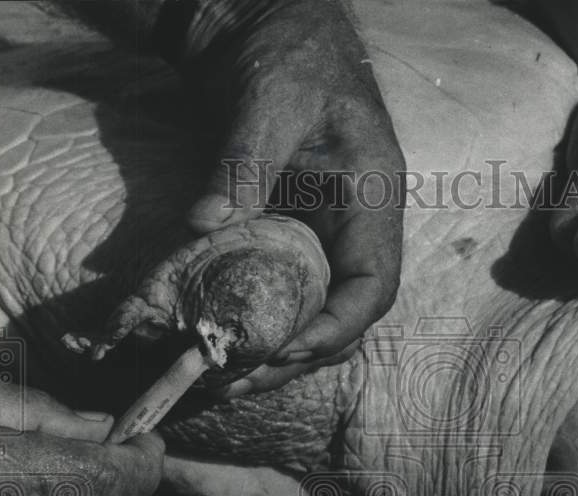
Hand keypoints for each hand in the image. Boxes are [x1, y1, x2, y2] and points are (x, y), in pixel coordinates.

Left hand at [175, 0, 402, 396]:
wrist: (266, 25)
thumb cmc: (290, 52)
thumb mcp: (270, 101)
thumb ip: (244, 162)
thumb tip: (204, 226)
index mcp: (371, 201)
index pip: (373, 286)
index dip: (334, 328)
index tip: (282, 352)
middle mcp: (352, 228)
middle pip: (340, 316)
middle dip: (292, 357)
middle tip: (232, 379)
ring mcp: (319, 234)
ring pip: (309, 312)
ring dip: (268, 349)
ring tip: (215, 375)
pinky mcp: (284, 232)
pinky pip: (276, 290)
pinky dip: (249, 319)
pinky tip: (212, 337)